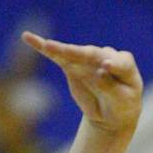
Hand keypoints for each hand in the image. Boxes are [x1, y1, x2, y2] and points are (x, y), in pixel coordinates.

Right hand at [22, 33, 141, 134]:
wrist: (111, 115)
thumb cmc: (121, 107)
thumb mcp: (121, 102)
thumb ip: (111, 87)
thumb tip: (100, 71)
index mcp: (124, 64)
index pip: (119, 63)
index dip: (113, 64)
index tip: (107, 65)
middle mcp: (105, 56)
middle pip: (92, 55)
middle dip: (79, 54)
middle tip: (66, 52)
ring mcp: (87, 60)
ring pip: (72, 53)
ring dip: (58, 49)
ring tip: (46, 46)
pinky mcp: (72, 66)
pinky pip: (57, 56)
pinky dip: (43, 47)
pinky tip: (28, 38)